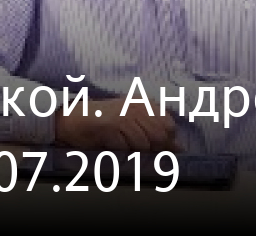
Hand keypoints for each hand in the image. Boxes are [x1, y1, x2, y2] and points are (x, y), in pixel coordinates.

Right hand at [54, 97, 179, 152]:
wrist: (75, 119)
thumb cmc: (107, 122)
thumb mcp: (134, 121)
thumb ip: (156, 132)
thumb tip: (180, 147)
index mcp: (144, 103)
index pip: (169, 125)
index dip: (166, 141)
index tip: (157, 148)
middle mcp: (135, 107)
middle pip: (158, 136)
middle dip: (152, 149)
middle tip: (137, 149)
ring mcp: (122, 116)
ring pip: (143, 144)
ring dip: (134, 151)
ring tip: (123, 144)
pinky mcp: (109, 127)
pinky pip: (125, 147)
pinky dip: (121, 152)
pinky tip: (114, 145)